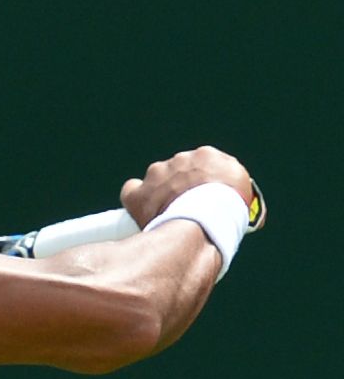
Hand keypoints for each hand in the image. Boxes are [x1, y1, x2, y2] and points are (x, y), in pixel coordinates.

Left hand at [120, 146, 253, 226]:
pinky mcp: (139, 192)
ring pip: (157, 179)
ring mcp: (157, 174)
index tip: (207, 197)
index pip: (205, 166)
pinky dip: (137, 199)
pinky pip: (132, 190)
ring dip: (161, 193)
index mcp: (208, 156)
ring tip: (172, 215)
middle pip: (180, 171)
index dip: (204, 183)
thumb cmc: (229, 212)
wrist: (203, 222)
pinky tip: (144, 210)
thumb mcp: (245, 197)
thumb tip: (231, 201)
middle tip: (190, 208)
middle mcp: (180, 159)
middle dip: (183, 187)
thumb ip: (234, 190)